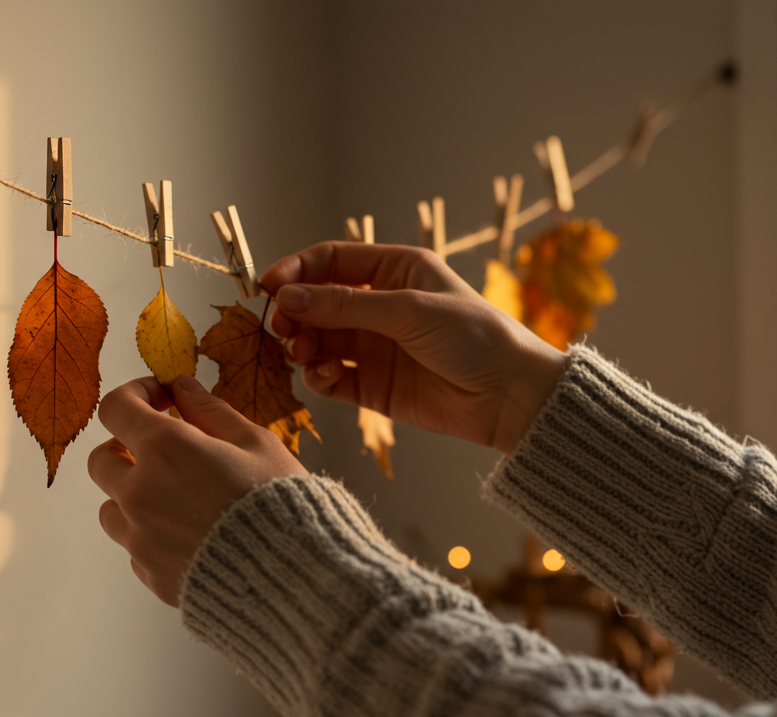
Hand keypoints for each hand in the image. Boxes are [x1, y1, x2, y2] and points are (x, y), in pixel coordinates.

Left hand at [87, 375, 306, 606]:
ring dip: (134, 495)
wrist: (293, 578)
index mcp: (165, 450)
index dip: (135, 394)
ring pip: (111, 509)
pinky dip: (152, 536)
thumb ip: (211, 411)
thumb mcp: (256, 443)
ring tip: (178, 497)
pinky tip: (191, 534)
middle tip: (163, 449)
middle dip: (126, 447)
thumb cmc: (282, 504)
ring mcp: (141, 540)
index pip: (117, 408)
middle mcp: (141, 494)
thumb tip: (183, 388)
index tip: (160, 397)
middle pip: (101, 460)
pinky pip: (135, 549)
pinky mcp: (152, 576)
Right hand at [262, 241, 567, 453]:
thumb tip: (287, 297)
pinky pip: (331, 377)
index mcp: (395, 271)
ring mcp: (375, 347)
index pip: (332, 261)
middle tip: (281, 328)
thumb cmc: (473, 337)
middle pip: (317, 302)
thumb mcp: (407, 310)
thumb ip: (344, 306)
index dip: (297, 271)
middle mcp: (381, 306)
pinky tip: (324, 376)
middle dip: (294, 313)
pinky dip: (319, 376)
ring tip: (303, 353)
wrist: (509, 396)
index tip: (268, 287)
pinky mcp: (374, 386)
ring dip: (303, 346)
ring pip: (319, 341)